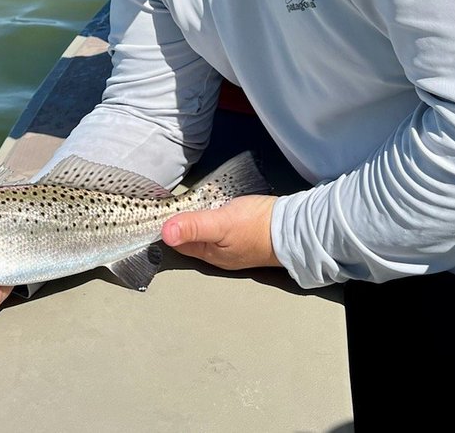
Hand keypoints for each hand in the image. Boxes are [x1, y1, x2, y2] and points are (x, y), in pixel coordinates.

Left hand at [162, 195, 280, 270]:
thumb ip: (193, 226)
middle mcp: (219, 253)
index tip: (160, 209)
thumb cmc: (257, 226)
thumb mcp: (221, 223)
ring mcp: (233, 245)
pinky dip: (214, 215)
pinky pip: (222, 226)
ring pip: (207, 231)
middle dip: (182, 221)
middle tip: (174, 201)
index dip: (167, 227)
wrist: (294, 226)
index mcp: (210, 254)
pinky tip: (216, 204)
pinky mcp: (245, 233)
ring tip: (192, 200)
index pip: (178, 242)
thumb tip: (164, 232)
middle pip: (191, 237)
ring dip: (199, 217)